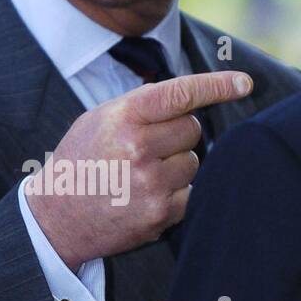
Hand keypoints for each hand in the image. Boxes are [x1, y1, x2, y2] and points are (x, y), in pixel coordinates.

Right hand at [24, 70, 252, 269]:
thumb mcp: (99, 119)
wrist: (56, 217)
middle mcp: (139, 148)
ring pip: (195, 162)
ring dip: (177, 165)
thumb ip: (141, 105)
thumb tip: (190, 98)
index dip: (217, 85)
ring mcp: (152, 183)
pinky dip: (176, 192)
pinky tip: (147, 195)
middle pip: (193, 129)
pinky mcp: (162, 213)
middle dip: (178, 134)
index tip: (244, 83)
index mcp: (123, 117)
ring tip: (141, 175)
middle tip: (147, 147)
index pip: (182, 94)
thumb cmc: (81, 161)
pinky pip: (192, 192)